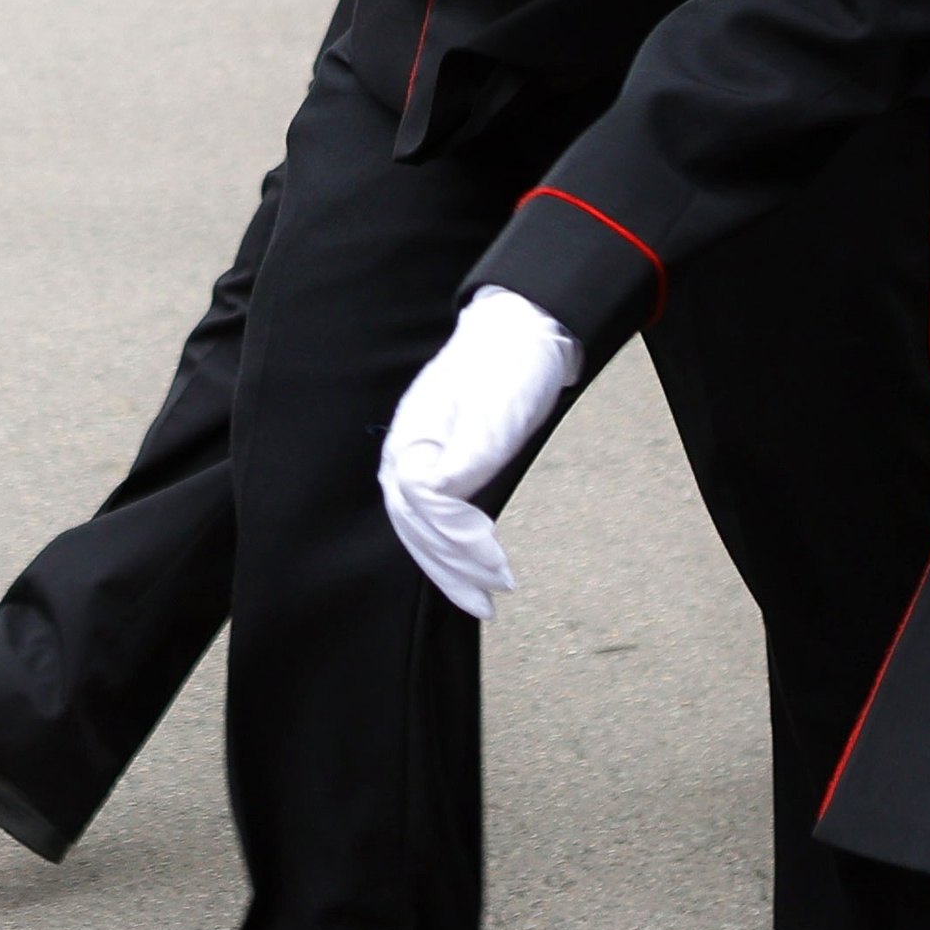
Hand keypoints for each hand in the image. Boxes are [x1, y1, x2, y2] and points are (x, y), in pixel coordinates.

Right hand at [379, 287, 581, 619]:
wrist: (523, 326)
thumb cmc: (512, 362)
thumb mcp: (497, 406)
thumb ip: (467, 451)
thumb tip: (436, 493)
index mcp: (414, 436)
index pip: (424, 507)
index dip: (458, 544)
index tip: (495, 569)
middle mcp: (406, 449)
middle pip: (415, 524)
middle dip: (449, 568)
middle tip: (487, 602)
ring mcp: (418, 454)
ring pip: (420, 524)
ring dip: (447, 564)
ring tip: (480, 597)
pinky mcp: (437, 457)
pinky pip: (432, 511)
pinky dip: (448, 542)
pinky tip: (467, 560)